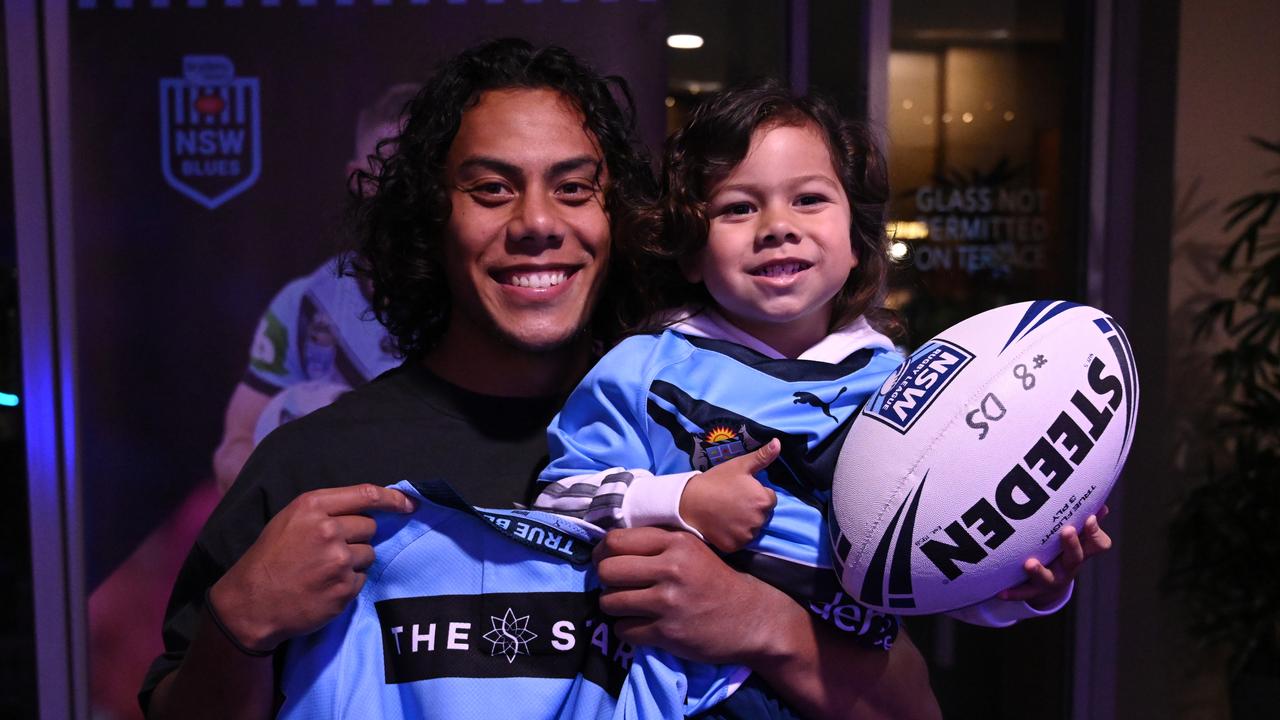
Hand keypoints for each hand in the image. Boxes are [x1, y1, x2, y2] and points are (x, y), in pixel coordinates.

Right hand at [209, 483, 414, 651]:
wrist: (251, 604)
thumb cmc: (270, 558)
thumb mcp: (290, 520)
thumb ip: (327, 510)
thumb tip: (370, 509)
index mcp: (312, 506)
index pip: (366, 494)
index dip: (393, 498)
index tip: (409, 503)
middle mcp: (328, 530)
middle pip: (369, 527)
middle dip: (357, 537)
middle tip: (330, 550)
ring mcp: (338, 561)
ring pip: (369, 554)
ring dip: (354, 562)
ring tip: (324, 570)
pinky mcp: (344, 589)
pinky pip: (362, 580)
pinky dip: (348, 584)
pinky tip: (324, 587)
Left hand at [593, 525, 790, 664]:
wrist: (752, 619)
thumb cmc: (716, 581)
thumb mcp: (692, 550)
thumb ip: (656, 544)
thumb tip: (607, 547)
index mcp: (676, 542)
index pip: (616, 540)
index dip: (603, 553)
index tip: (607, 561)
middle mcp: (671, 568)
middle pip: (607, 571)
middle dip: (606, 582)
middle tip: (618, 587)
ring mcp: (668, 602)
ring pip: (609, 602)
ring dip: (615, 607)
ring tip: (630, 608)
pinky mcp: (668, 633)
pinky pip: (624, 630)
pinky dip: (628, 630)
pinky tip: (642, 626)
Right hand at [680, 439, 779, 551]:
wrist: (690, 501)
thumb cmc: (716, 481)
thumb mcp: (740, 465)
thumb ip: (762, 456)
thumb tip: (779, 442)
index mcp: (764, 500)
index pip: (770, 499)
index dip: (756, 494)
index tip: (741, 491)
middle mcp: (759, 520)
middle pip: (763, 515)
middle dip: (753, 509)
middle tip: (733, 502)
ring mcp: (747, 535)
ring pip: (753, 529)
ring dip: (745, 523)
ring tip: (728, 513)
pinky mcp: (735, 546)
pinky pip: (740, 541)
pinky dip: (734, 535)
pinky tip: (723, 524)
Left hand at [999, 505, 1112, 609]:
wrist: (1051, 586)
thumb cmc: (1063, 552)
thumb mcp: (1076, 538)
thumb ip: (1084, 523)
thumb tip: (1100, 504)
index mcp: (1081, 552)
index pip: (1098, 544)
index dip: (1095, 532)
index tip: (1089, 518)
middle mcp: (1068, 567)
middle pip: (1075, 558)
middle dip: (1072, 544)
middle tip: (1067, 530)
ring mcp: (1051, 580)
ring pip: (1047, 578)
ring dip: (1039, 571)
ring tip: (1029, 563)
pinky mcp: (1033, 590)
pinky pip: (1023, 592)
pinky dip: (1013, 592)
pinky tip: (1001, 591)